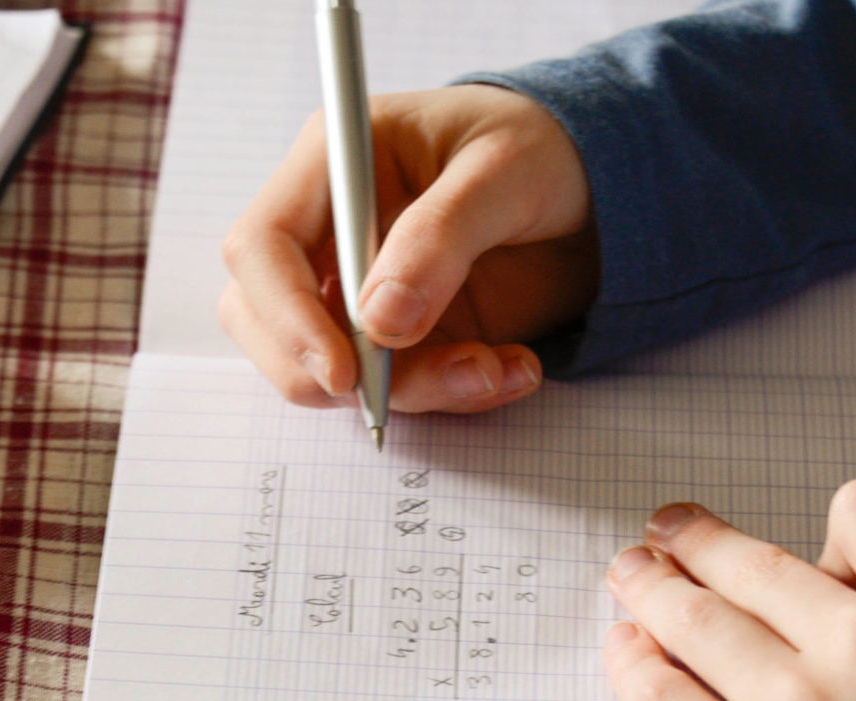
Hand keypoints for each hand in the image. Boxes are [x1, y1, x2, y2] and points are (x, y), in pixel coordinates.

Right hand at [219, 84, 598, 413]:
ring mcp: (355, 292)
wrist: (595, 194)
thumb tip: (379, 321)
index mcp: (335, 164)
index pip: (260, 247)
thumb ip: (440, 237)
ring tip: (495, 370)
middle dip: (332, 374)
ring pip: (327, 371)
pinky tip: (510, 369)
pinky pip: (396, 390)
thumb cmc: (543, 150)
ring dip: (410, 392)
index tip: (341, 370)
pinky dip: (450, 395)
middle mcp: (329, 232)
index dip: (284, 314)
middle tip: (411, 390)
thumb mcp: (507, 172)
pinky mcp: (394, 340)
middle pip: (264, 321)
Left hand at [603, 476, 855, 700]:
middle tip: (668, 529)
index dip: (843, 517)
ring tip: (630, 570)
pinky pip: (663, 696)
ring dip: (650, 586)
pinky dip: (633, 664)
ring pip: (695, 617)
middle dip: (701, 541)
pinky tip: (623, 645)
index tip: (819, 533)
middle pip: (756, 563)